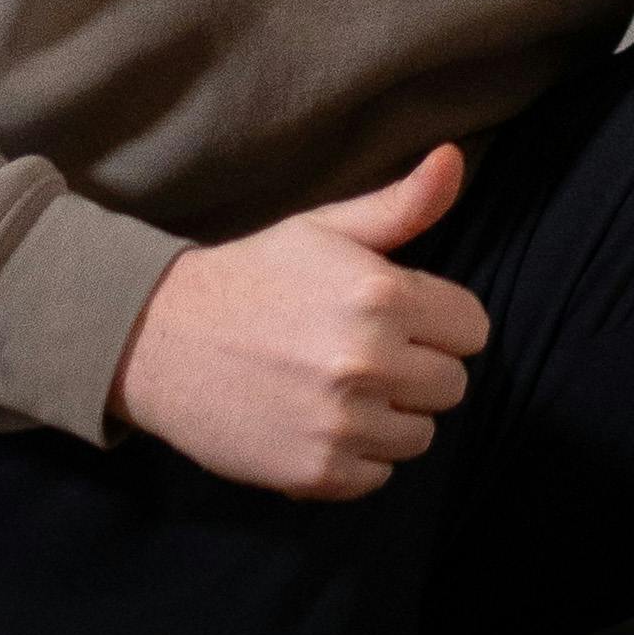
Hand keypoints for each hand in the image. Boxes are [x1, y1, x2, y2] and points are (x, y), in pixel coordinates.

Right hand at [109, 146, 488, 500]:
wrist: (160, 340)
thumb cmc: (253, 277)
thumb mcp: (325, 228)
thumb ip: (401, 204)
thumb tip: (454, 158)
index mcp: (382, 294)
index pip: (472, 328)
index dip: (441, 323)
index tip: (406, 321)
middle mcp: (369, 361)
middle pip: (453, 385)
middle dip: (420, 369)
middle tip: (369, 355)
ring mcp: (342, 422)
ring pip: (421, 435)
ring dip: (393, 417)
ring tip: (343, 390)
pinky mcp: (315, 472)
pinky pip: (378, 476)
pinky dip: (358, 458)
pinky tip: (322, 424)